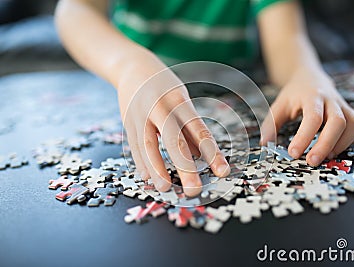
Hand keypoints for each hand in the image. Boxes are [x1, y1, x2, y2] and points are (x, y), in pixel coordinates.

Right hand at [117, 58, 229, 196]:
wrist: (132, 67)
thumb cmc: (165, 87)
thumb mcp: (182, 100)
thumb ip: (188, 128)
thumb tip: (199, 156)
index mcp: (180, 102)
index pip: (198, 131)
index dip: (211, 153)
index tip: (223, 172)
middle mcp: (160, 108)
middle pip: (173, 140)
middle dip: (184, 167)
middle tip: (194, 190)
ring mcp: (141, 114)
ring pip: (148, 145)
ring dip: (158, 169)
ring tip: (166, 188)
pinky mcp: (127, 121)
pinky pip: (134, 145)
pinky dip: (141, 162)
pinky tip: (147, 177)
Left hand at [260, 67, 353, 165]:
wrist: (311, 79)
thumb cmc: (294, 95)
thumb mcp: (278, 106)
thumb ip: (271, 125)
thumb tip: (265, 144)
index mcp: (311, 96)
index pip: (312, 117)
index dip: (305, 137)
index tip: (293, 153)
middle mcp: (331, 99)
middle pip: (338, 122)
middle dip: (325, 144)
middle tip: (311, 162)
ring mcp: (345, 106)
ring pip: (352, 125)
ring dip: (340, 145)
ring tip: (324, 156)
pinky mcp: (353, 113)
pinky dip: (351, 141)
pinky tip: (336, 146)